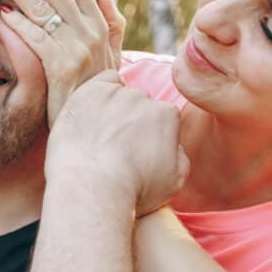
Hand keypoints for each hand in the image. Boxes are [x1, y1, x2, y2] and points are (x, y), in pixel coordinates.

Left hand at [0, 0, 121, 126]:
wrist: (97, 128)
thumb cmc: (97, 92)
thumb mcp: (110, 55)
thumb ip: (110, 23)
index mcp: (100, 23)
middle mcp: (92, 31)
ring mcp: (78, 49)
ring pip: (44, 7)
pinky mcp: (62, 68)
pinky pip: (37, 37)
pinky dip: (19, 22)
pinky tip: (0, 10)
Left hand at [46, 71, 188, 214]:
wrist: (91, 187)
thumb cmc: (132, 189)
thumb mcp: (174, 181)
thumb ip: (181, 156)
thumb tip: (175, 145)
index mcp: (168, 116)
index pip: (162, 118)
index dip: (150, 137)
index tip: (137, 153)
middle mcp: (144, 98)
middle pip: (141, 105)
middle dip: (132, 122)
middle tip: (117, 148)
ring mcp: (116, 93)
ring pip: (121, 94)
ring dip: (114, 110)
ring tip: (99, 138)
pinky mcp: (91, 92)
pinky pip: (103, 81)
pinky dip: (100, 93)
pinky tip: (94, 115)